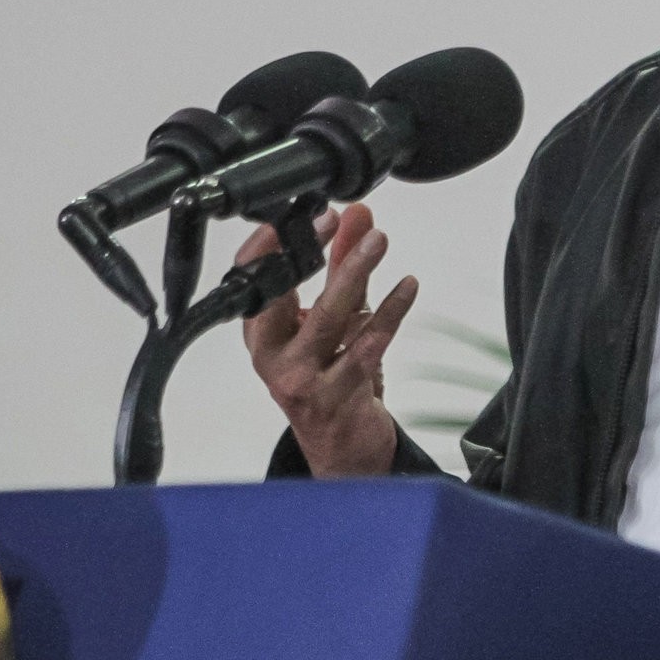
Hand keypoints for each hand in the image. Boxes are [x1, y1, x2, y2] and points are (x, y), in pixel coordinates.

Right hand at [239, 202, 418, 475]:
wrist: (341, 447)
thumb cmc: (328, 376)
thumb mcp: (331, 317)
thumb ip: (341, 265)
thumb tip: (357, 215)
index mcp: (260, 330)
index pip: (253, 275)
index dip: (274, 241)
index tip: (309, 213)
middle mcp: (272, 354)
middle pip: (287, 293)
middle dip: (317, 253)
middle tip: (346, 221)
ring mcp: (299, 378)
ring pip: (329, 317)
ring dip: (355, 274)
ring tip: (379, 242)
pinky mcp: (333, 397)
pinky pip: (365, 348)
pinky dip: (388, 314)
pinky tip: (406, 289)